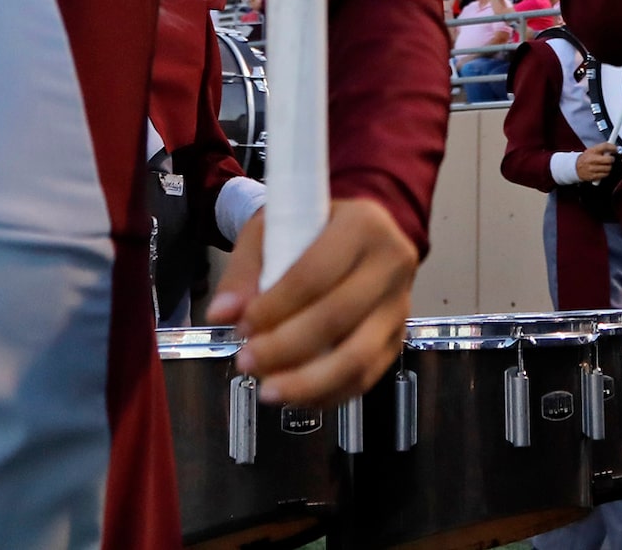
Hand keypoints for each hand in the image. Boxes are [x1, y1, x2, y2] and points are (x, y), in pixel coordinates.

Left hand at [208, 197, 418, 405]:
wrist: (359, 237)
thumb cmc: (311, 229)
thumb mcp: (272, 229)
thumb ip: (245, 271)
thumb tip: (222, 314)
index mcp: (363, 224)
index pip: (315, 274)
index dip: (275, 307)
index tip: (242, 326)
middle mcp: (392, 264)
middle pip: (337, 317)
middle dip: (285, 347)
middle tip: (246, 361)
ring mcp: (399, 306)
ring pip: (357, 357)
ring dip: (307, 381)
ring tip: (267, 391)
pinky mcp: (398, 339)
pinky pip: (366, 377)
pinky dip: (327, 393)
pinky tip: (294, 396)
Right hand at [573, 142, 618, 183]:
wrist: (576, 167)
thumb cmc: (586, 158)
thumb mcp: (592, 150)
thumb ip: (601, 149)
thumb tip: (613, 148)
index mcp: (592, 151)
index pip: (605, 146)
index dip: (613, 147)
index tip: (616, 149)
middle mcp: (592, 159)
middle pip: (609, 159)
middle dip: (612, 159)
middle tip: (611, 159)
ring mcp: (592, 168)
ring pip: (608, 168)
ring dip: (609, 167)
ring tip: (605, 165)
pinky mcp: (593, 176)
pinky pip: (605, 175)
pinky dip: (606, 173)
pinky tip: (602, 170)